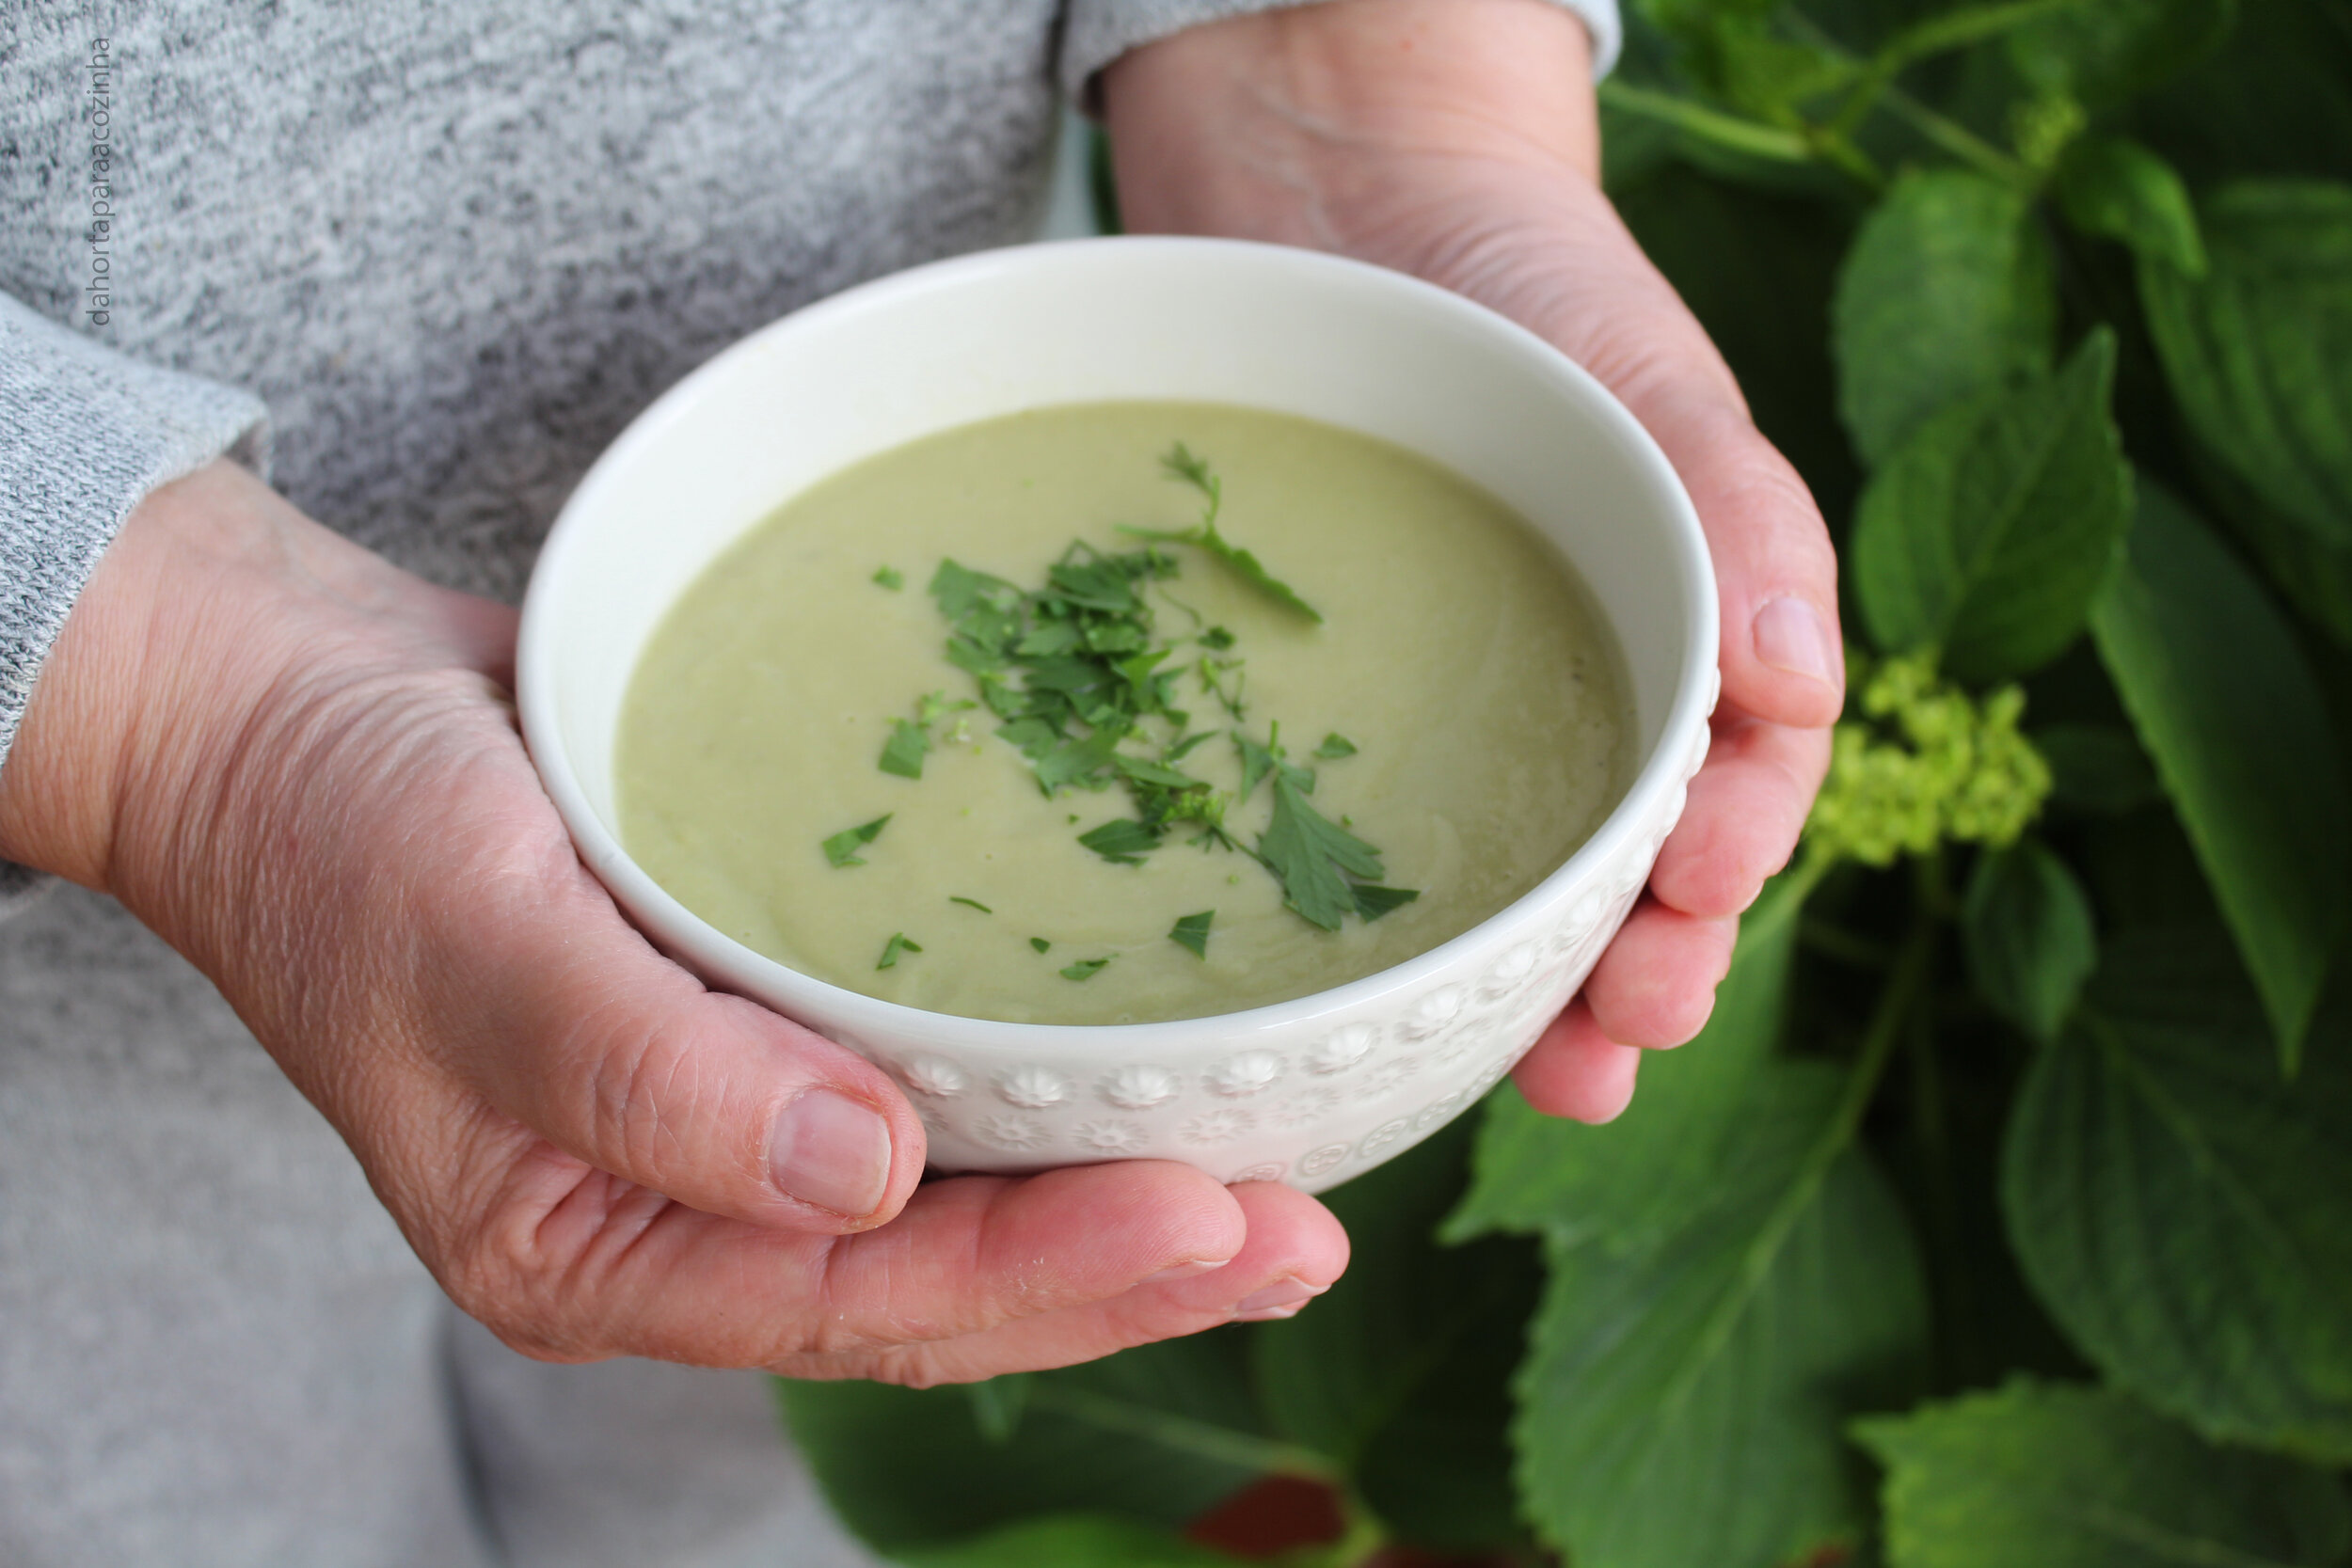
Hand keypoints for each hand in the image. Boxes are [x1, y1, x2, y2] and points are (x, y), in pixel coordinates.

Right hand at [0, 460, 1346, 1380]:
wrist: (285, 709)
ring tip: (1284, 1177)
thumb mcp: (472, 943)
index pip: (865, 1302)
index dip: (1051, 1273)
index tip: (1217, 1219)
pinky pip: (927, 1086)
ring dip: (1113, 1188)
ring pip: (955, 1199)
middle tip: (1309, 1229)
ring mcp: (729, 1120)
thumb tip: (867, 1179)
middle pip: (944, 1284)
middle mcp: (684, 1209)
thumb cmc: (343, 825)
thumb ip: (656, 1080)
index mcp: (601, 1249)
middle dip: (1131, 1265)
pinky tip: (1150, 1063)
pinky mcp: (763, 1018)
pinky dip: (1042, 1088)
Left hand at [1109, 0, 1843, 1121]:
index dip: (1724, 864)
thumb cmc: (1513, 263)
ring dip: (1543, 994)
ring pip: (1528, 881)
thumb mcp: (1640, 359)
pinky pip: (1383, 838)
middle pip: (1643, 862)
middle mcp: (1595, 678)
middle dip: (1641, 974)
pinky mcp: (1354, 714)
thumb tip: (1802, 677)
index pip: (1746, 767)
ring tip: (1535, 1077)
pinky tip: (1381, 1007)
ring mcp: (1476, 704)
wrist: (1334, 192)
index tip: (1683, 923)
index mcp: (1694, 610)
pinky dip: (1404, 930)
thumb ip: (1734, 503)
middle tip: (1607, 1056)